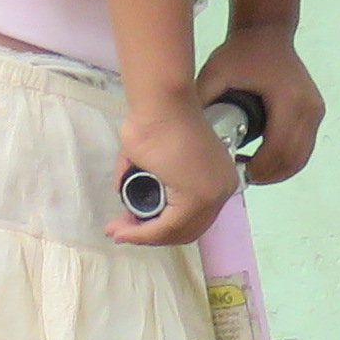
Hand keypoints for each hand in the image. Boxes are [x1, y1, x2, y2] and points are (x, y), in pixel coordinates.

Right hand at [109, 85, 242, 246]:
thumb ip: (146, 180)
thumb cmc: (155, 120)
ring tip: (117, 231)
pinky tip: (124, 231)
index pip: (193, 216)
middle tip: (122, 231)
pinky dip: (142, 233)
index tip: (132, 224)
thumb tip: (126, 194)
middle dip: (150, 234)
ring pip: (175, 231)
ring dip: (142, 235)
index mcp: (218, 176)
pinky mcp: (198, 198)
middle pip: (186, 229)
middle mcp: (222, 187)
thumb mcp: (154, 158)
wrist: (159, 104)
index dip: (161, 226)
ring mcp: (213, 194)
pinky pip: (167, 227)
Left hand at [196, 29, 325, 182]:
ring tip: (249, 169)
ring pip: (300, 158)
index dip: (257, 169)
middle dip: (266, 175)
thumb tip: (190, 137)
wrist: (267, 32)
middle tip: (240, 176)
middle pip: (292, 159)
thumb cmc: (241, 53)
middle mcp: (309, 108)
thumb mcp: (214, 75)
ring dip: (277, 171)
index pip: (277, 150)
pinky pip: (303, 148)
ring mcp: (315, 110)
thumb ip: (203, 104)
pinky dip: (285, 160)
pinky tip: (263, 159)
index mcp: (288, 100)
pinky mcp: (315, 112)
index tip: (235, 173)